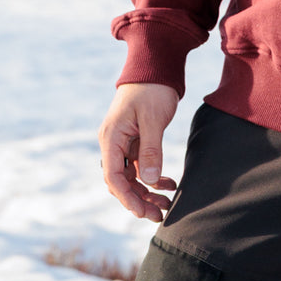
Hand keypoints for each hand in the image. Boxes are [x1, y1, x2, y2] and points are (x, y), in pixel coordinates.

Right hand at [98, 83, 179, 221]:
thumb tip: (148, 181)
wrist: (155, 66)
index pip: (114, 177)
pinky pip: (141, 166)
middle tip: (159, 215)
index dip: (127, 198)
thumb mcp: (153, 119)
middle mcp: (113, 143)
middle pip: (121, 182)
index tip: (142, 212)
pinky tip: (170, 183)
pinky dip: (153, 177)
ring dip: (147, 192)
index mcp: (111, 138)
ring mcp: (123, 143)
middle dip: (138, 200)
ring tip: (167, 204)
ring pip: (132, 177)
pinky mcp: (135, 141)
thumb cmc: (153, 88)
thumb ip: (151, 150)